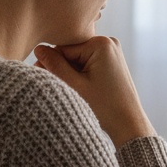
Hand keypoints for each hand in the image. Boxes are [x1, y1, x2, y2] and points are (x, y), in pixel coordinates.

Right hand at [34, 37, 156, 147]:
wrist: (128, 123)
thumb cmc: (104, 107)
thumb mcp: (74, 85)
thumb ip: (54, 65)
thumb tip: (38, 48)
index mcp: (101, 43)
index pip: (62, 49)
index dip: (49, 64)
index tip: (40, 77)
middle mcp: (109, 42)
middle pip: (71, 53)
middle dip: (61, 69)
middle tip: (54, 87)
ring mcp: (112, 52)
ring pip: (78, 60)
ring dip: (70, 74)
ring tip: (70, 91)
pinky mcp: (112, 63)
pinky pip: (89, 65)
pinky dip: (81, 76)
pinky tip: (81, 90)